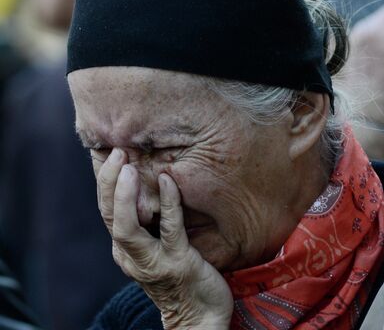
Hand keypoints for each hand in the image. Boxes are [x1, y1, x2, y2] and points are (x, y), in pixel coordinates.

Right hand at [97, 148, 233, 328]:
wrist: (199, 318)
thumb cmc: (181, 278)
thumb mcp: (157, 249)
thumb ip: (149, 224)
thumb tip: (148, 187)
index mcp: (125, 249)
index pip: (106, 210)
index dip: (104, 181)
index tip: (105, 152)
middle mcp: (130, 255)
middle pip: (108, 215)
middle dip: (108, 181)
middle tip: (115, 150)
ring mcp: (152, 260)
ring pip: (126, 226)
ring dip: (125, 195)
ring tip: (127, 165)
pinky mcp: (177, 262)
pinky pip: (170, 229)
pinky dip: (168, 203)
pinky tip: (169, 181)